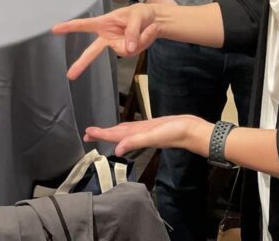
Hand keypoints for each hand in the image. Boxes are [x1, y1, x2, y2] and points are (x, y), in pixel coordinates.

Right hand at [51, 3, 159, 79]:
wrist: (155, 20)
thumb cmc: (140, 14)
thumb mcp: (137, 16)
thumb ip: (132, 30)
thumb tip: (129, 49)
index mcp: (104, 23)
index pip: (84, 25)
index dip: (69, 27)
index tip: (54, 29)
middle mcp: (107, 37)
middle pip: (92, 51)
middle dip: (81, 63)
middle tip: (70, 75)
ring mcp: (117, 45)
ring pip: (126, 49)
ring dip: (140, 38)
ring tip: (148, 27)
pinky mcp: (127, 50)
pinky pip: (137, 49)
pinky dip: (146, 40)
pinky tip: (149, 31)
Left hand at [84, 115, 211, 156]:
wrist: (191, 130)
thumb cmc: (174, 133)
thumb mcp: (153, 136)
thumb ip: (135, 142)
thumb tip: (116, 150)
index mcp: (137, 136)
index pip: (114, 135)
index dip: (100, 134)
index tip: (87, 133)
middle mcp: (139, 134)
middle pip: (116, 134)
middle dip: (102, 134)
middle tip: (87, 134)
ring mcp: (145, 131)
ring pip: (124, 132)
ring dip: (112, 132)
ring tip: (101, 131)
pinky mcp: (152, 127)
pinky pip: (134, 128)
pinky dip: (126, 128)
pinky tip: (125, 128)